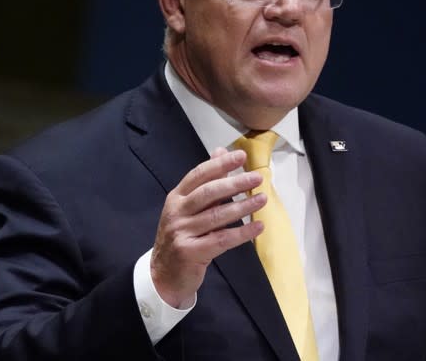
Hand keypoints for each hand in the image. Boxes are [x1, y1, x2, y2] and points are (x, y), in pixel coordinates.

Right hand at [150, 147, 266, 307]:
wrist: (163, 275)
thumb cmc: (182, 236)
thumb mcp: (189, 208)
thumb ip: (206, 182)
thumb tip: (220, 151)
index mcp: (176, 197)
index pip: (199, 175)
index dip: (220, 164)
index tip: (241, 156)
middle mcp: (177, 212)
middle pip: (208, 193)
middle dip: (235, 184)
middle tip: (257, 178)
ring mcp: (181, 232)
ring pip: (217, 216)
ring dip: (243, 207)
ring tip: (262, 200)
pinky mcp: (190, 252)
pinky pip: (221, 240)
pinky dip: (242, 233)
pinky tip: (258, 226)